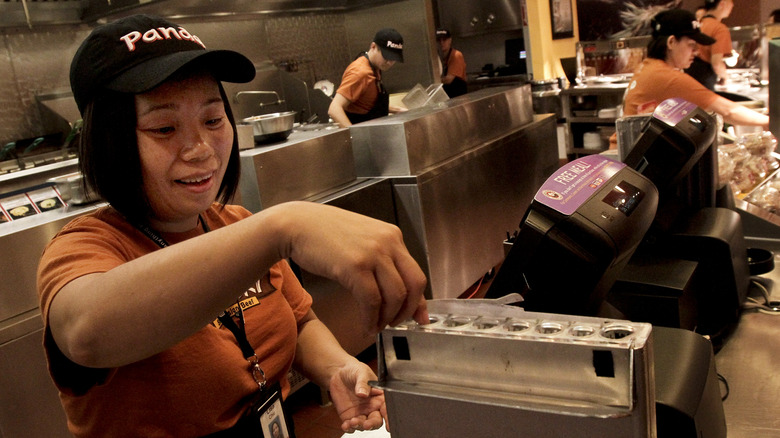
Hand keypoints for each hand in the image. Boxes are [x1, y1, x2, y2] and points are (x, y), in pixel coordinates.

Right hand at [279, 202, 428, 334]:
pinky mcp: (355, 266)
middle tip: (395, 323)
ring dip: (387, 318)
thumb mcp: (362, 243)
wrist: (297, 224)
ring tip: (376, 325)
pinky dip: (370, 318)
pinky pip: (371, 301)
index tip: (419, 318)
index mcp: (392, 236)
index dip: (419, 301)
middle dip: (406, 311)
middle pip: (413, 285)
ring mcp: (372, 253)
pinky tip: (365, 325)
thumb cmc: (325, 234)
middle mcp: (387, 242)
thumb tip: (398, 291)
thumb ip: (383, 262)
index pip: (416, 274)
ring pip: (395, 296)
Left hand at [328, 361, 386, 432]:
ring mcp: (361, 412)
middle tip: (366, 424)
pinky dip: (349, 428)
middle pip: (376, 421)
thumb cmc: (355, 371)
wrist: (339, 373)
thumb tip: (363, 393)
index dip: (388, 418)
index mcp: (379, 397)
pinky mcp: (349, 416)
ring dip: (359, 426)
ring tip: (352, 422)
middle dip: (372, 424)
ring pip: (364, 425)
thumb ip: (363, 383)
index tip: (388, 425)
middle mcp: (372, 407)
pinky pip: (351, 426)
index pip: (387, 409)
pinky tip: (345, 425)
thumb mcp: (361, 373)